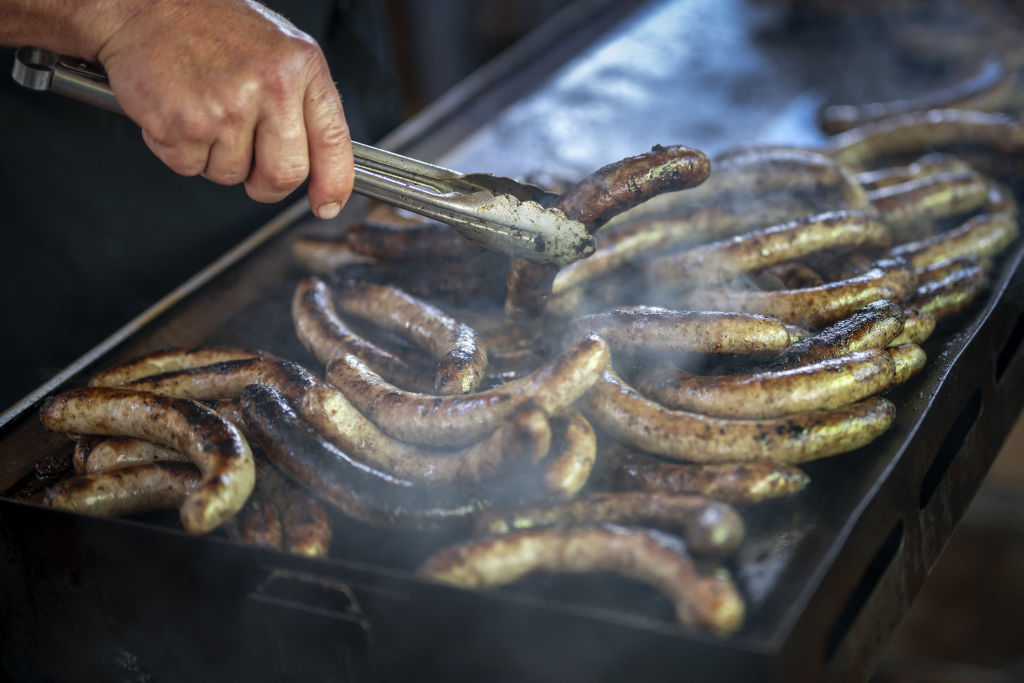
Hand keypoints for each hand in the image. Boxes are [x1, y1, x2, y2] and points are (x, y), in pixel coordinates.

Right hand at [96, 0, 352, 218]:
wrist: (141, 4)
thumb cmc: (209, 26)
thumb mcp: (278, 50)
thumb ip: (303, 102)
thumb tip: (319, 163)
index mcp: (300, 66)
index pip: (332, 141)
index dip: (333, 183)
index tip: (327, 204)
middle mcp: (270, 86)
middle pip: (285, 174)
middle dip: (267, 184)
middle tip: (251, 168)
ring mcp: (227, 107)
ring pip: (232, 175)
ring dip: (215, 158)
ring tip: (204, 112)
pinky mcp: (185, 125)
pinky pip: (191, 168)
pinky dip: (180, 151)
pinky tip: (179, 111)